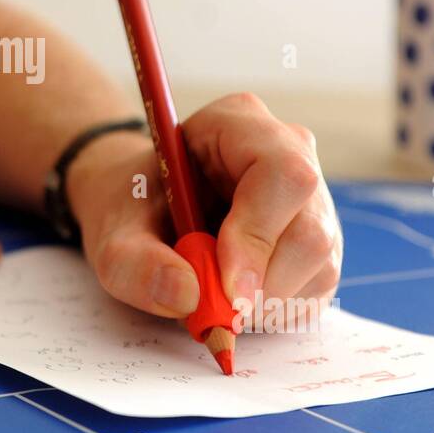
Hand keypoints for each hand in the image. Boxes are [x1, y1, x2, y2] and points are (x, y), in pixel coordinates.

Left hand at [66, 93, 341, 328]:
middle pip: (309, 229)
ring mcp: (312, 199)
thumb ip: (136, 263)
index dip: (258, 234)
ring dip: (264, 300)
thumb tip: (186, 295)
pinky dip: (274, 308)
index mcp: (237, 124)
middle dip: (261, 282)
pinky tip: (235, 293)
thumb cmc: (134, 208)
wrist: (145, 213)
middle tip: (214, 308)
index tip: (226, 287)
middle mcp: (289, 153)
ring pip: (318, 263)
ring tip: (212, 291)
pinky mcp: (321, 243)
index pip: (280, 172)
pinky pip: (317, 287)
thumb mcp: (112, 235)